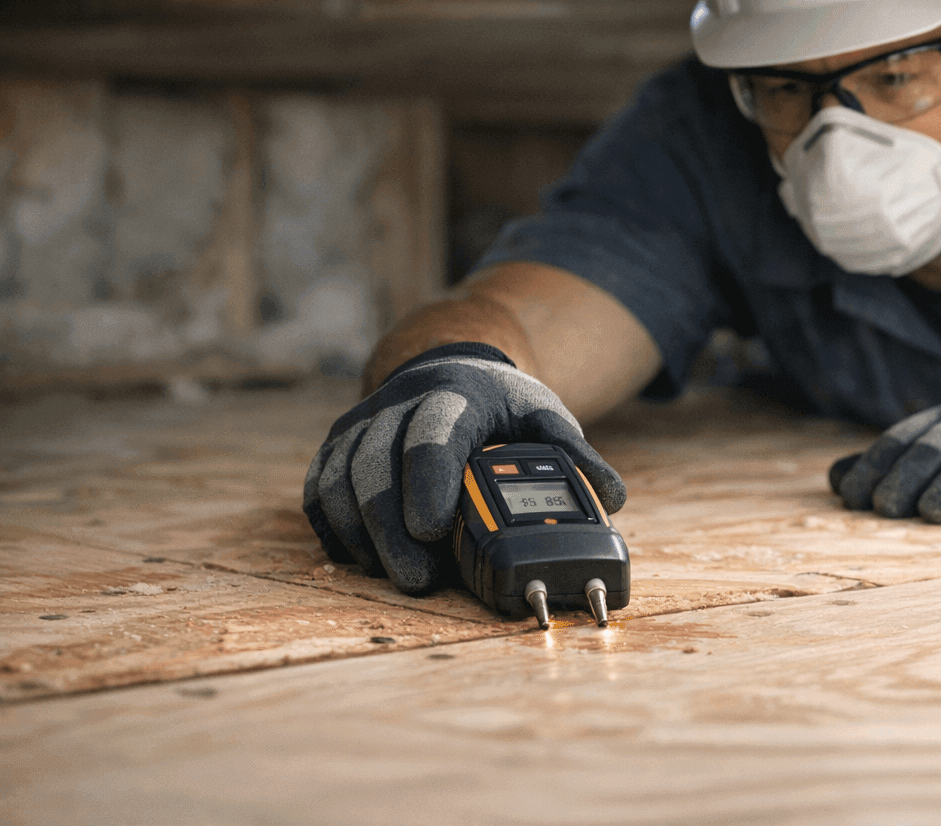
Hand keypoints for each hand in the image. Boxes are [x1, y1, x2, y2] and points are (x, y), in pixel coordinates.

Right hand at [302, 342, 623, 593]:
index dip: (429, 480)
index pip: (435, 432)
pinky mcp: (339, 444)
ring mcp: (364, 421)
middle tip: (418, 580)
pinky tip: (357, 558)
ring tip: (391, 575)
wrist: (449, 369)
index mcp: (458, 394)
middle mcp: (400, 402)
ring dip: (361, 534)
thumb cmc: (501, 407)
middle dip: (391, 528)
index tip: (433, 530)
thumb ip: (576, 456)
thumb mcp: (545, 418)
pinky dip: (333, 526)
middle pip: (378, 462)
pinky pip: (320, 487)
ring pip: (343, 477)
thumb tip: (611, 496)